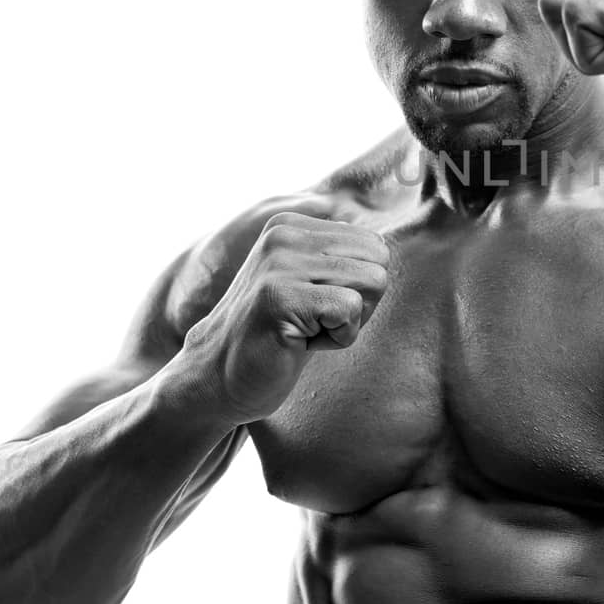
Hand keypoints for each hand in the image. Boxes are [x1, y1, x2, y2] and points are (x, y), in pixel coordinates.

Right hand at [174, 212, 388, 424]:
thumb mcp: (309, 283)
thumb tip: (387, 250)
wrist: (217, 378)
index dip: (359, 288)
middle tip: (315, 322)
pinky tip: (300, 343)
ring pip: (372, 283)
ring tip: (305, 331)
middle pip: (379, 262)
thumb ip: (342, 260)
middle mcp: (285, 234)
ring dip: (348, 322)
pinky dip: (337, 338)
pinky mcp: (279, 296)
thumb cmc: (277, 335)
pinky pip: (350, 310)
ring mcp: (280, 263)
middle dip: (360, 304)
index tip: (318, 307)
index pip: (375, 246)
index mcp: (293, 225)